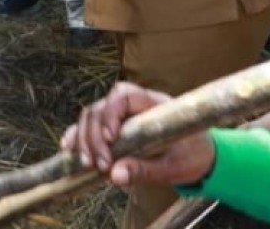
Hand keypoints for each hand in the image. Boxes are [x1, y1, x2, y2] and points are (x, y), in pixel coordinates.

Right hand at [61, 82, 216, 188]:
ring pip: (91, 115)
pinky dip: (78, 136)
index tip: (110, 138)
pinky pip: (90, 126)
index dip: (111, 113)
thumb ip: (145, 169)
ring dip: (84, 138)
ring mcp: (121, 114)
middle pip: (101, 106)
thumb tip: (115, 175)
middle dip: (94, 135)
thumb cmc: (192, 156)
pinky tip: (69, 150)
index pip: (124, 94)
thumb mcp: (174, 167)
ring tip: (87, 163)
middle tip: (99, 164)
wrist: (201, 156)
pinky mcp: (113, 127)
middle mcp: (134, 104)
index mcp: (154, 104)